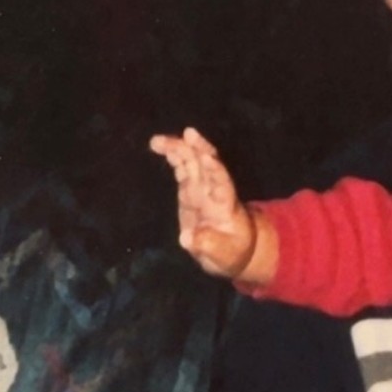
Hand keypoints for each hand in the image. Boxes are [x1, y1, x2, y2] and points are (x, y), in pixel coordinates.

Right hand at [149, 127, 256, 277]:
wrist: (233, 250)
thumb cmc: (231, 252)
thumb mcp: (222, 255)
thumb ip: (206, 245)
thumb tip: (186, 238)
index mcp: (225, 204)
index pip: (221, 182)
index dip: (214, 169)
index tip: (205, 156)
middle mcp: (213, 191)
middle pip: (205, 165)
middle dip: (194, 149)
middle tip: (180, 137)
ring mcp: (201, 189)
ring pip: (192, 163)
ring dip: (179, 149)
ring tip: (158, 141)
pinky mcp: (189, 192)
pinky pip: (182, 169)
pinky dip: (174, 157)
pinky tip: (161, 147)